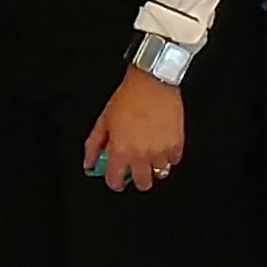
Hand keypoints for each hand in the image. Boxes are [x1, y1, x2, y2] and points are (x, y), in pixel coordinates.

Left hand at [83, 67, 184, 192]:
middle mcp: (141, 154)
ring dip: (154, 166)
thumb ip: (94, 145)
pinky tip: (161, 145)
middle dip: (137, 179)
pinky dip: (168, 156)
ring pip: (159, 174)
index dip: (114, 182)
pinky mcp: (176, 145)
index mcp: (121, 150)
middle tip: (135, 168)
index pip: (115, 180)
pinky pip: (174, 161)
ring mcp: (160, 151)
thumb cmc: (129, 97)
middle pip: (142, 184)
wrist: (153, 83)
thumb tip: (89, 162)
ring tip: (149, 152)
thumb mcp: (104, 120)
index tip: (116, 179)